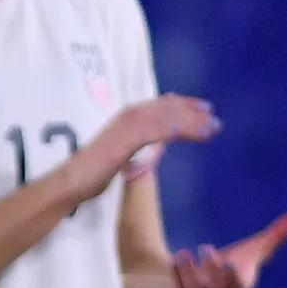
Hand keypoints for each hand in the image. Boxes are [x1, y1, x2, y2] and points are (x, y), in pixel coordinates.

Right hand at [75, 92, 218, 189]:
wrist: (72, 182)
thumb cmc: (89, 175)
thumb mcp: (117, 158)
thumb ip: (134, 150)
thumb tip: (149, 152)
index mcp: (123, 120)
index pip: (156, 107)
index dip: (178, 105)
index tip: (198, 109)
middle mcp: (127, 116)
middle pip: (165, 107)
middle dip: (190, 108)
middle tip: (211, 113)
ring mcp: (129, 125)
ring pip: (168, 116)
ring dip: (193, 120)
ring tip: (214, 126)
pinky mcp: (131, 137)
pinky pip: (163, 128)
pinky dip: (185, 128)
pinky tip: (201, 133)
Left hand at [169, 211, 286, 287]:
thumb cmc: (223, 271)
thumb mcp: (249, 252)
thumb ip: (275, 236)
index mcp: (237, 287)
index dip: (235, 276)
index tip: (230, 261)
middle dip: (213, 270)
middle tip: (207, 247)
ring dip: (190, 274)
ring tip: (185, 253)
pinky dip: (175, 278)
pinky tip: (174, 260)